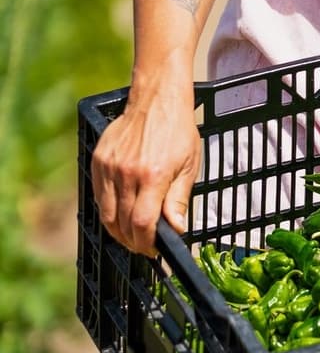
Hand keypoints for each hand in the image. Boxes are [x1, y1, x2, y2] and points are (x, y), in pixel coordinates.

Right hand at [91, 84, 200, 255]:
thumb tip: (177, 230)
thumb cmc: (178, 133)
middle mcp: (127, 173)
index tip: (153, 252)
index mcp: (153, 176)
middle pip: (122, 223)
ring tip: (132, 237)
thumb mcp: (189, 167)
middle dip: (133, 241)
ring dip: (118, 231)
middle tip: (144, 247)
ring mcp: (109, 166)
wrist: (157, 100)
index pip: (143, 223)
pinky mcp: (98, 160)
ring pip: (106, 213)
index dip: (146, 243)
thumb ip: (179, 200)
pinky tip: (120, 215)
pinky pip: (98, 195)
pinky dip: (108, 210)